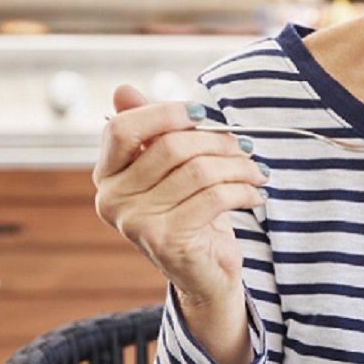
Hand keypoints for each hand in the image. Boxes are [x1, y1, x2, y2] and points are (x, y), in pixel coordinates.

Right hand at [92, 84, 267, 363]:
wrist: (204, 274)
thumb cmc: (189, 212)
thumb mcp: (169, 169)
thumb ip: (150, 130)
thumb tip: (123, 90)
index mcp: (107, 175)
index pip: (123, 128)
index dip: (164, 112)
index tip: (203, 113)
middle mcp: (112, 199)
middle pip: (170, 146)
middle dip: (217, 141)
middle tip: (245, 146)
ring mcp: (135, 222)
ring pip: (197, 170)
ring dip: (237, 166)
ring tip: (256, 171)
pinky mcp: (166, 240)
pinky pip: (214, 197)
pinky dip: (243, 191)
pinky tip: (255, 194)